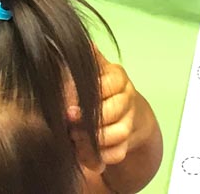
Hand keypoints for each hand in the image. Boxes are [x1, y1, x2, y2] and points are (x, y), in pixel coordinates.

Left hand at [81, 50, 139, 166]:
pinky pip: (119, 152)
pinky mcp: (127, 142)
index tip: (70, 107)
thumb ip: (87, 58)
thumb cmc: (95, 87)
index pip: (109, 85)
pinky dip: (103, 156)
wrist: (116, 110)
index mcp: (117, 77)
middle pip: (115, 110)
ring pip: (119, 133)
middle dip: (92, 121)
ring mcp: (129, 120)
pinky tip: (88, 152)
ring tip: (76, 138)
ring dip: (96, 140)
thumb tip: (80, 42)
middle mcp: (127, 97)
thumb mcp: (91, 69)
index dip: (91, 96)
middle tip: (71, 124)